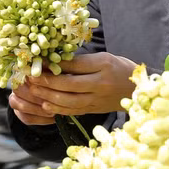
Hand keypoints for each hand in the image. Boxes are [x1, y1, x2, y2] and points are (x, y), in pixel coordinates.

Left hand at [9, 52, 137, 125]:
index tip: (40, 62)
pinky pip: (73, 110)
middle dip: (47, 82)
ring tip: (34, 90)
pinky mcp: (93, 109)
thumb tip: (54, 62)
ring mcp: (97, 99)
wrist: (136, 90)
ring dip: (48, 96)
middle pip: (69, 84)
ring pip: (69, 100)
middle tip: (31, 77)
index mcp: (103, 65)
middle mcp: (100, 84)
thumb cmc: (119, 69)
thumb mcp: (104, 58)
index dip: (55, 65)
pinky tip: (45, 104)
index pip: (75, 65)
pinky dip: (57, 108)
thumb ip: (81, 62)